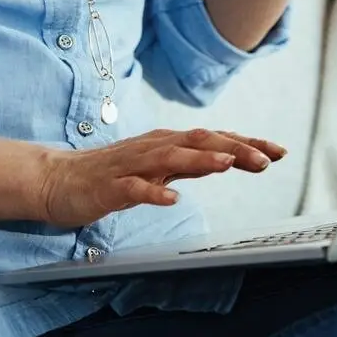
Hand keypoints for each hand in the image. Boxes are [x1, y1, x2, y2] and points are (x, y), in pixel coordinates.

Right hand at [32, 128, 286, 230]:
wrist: (57, 180)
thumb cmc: (112, 175)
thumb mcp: (159, 167)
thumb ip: (191, 163)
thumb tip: (229, 159)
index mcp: (168, 144)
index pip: (215, 139)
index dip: (248, 143)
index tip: (279, 151)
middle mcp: (154, 148)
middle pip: (200, 142)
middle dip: (235, 148)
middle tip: (267, 158)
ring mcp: (131, 166)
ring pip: (170, 159)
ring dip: (200, 160)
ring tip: (226, 164)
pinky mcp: (110, 186)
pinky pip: (134, 188)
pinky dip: (154, 191)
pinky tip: (171, 198)